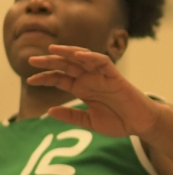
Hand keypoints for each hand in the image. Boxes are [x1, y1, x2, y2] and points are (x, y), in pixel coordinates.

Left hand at [26, 45, 160, 136]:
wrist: (140, 124)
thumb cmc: (118, 122)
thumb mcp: (89, 122)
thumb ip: (71, 116)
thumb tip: (49, 111)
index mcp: (83, 89)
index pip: (60, 78)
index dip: (45, 77)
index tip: (30, 80)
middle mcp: (91, 80)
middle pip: (67, 65)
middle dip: (50, 61)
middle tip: (32, 60)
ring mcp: (102, 76)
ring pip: (83, 59)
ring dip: (68, 52)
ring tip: (53, 49)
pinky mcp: (115, 76)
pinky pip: (103, 62)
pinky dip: (92, 57)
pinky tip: (79, 55)